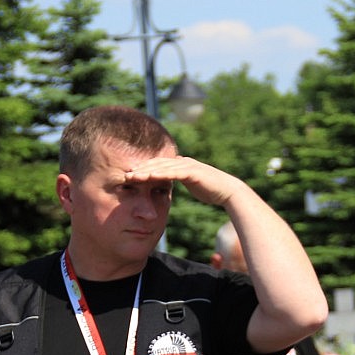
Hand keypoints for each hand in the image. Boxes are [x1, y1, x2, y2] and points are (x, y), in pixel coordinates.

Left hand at [125, 155, 243, 206]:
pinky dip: (160, 173)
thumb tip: (172, 185)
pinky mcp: (192, 171)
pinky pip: (173, 172)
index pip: (159, 166)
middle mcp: (183, 162)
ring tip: (132, 175)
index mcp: (181, 165)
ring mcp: (188, 165)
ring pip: (162, 166)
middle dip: (141, 168)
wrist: (229, 191)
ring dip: (146, 170)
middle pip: (157, 163)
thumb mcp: (192, 185)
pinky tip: (148, 176)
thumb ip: (181, 182)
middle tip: (125, 174)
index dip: (144, 170)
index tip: (130, 176)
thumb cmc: (212, 191)